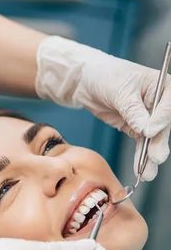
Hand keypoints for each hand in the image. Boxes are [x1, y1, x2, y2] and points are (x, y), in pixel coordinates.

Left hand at [35, 36, 170, 180]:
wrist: (87, 81)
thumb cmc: (106, 76)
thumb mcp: (120, 91)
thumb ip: (133, 111)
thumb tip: (146, 130)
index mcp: (162, 86)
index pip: (168, 106)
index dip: (161, 120)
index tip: (149, 131)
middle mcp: (160, 102)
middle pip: (163, 125)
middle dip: (158, 142)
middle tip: (155, 157)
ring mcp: (148, 116)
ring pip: (153, 138)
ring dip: (150, 155)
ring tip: (148, 172)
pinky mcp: (136, 126)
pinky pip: (141, 143)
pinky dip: (140, 155)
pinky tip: (140, 168)